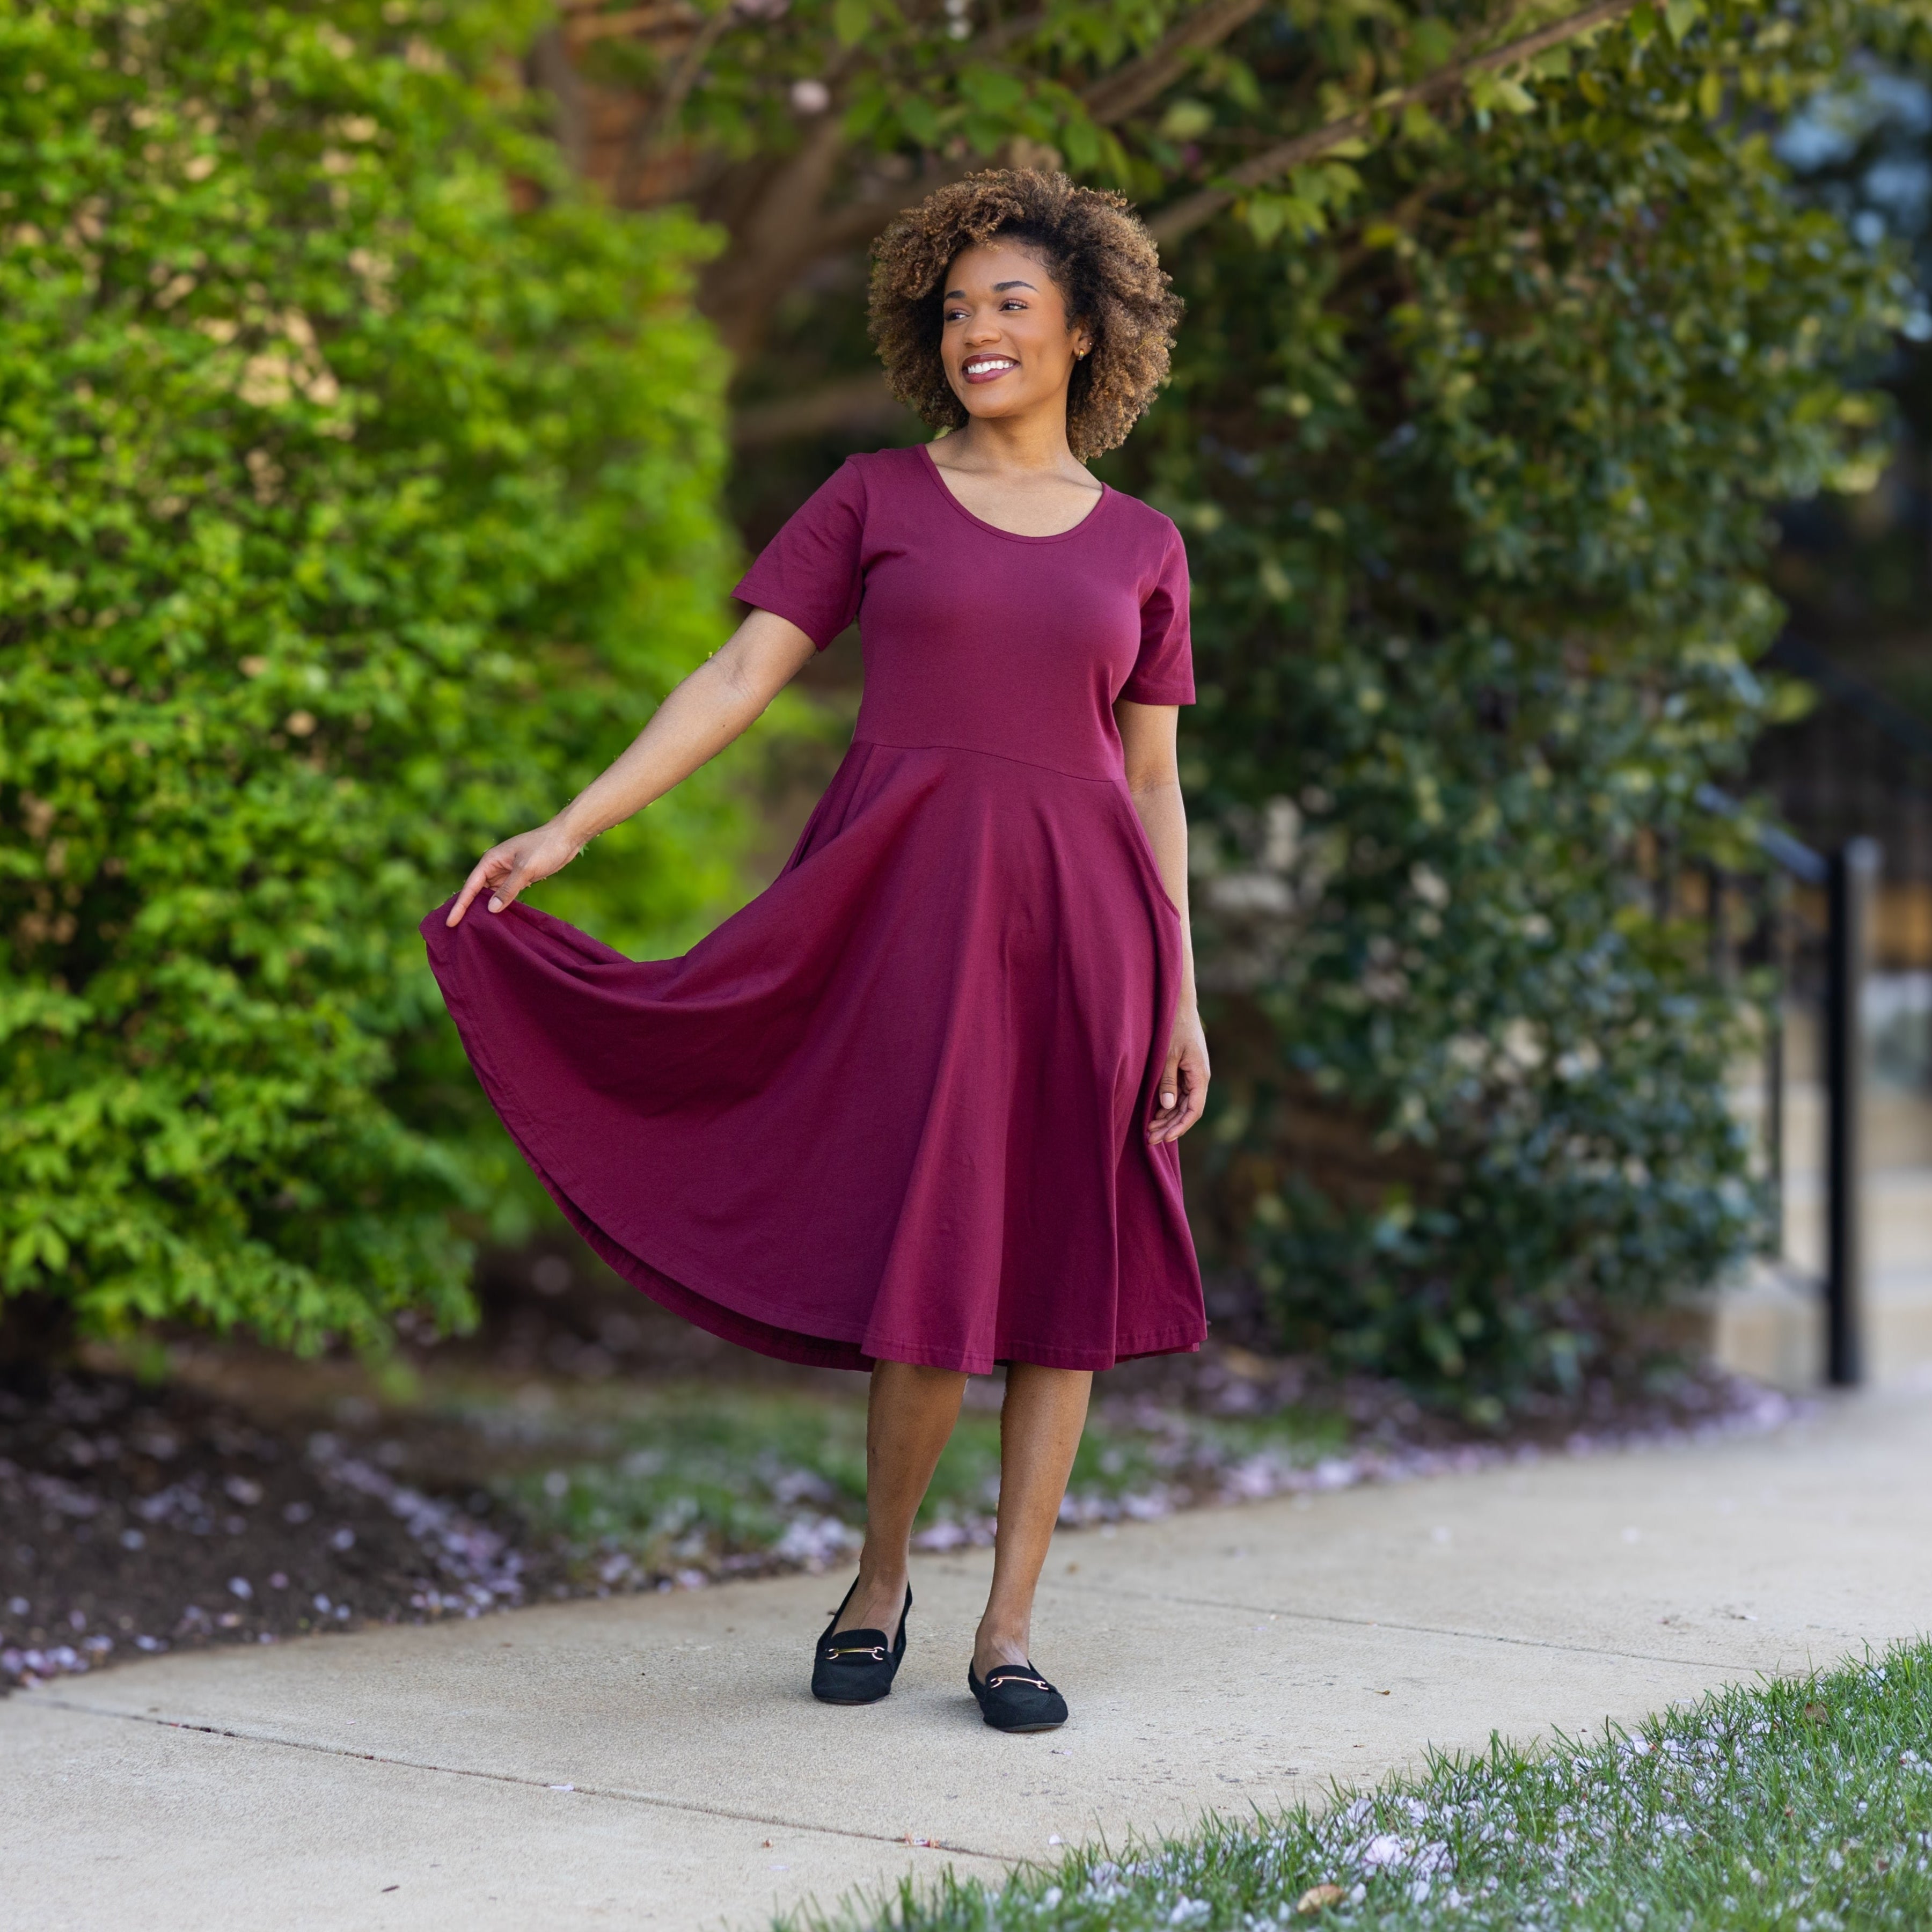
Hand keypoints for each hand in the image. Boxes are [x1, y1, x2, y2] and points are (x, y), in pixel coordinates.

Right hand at [446, 819, 584, 926]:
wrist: (566, 838)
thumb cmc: (545, 848)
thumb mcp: (525, 869)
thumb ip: (508, 889)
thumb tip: (491, 909)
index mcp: (491, 861)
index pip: (470, 886)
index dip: (460, 905)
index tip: (450, 922)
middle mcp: (495, 866)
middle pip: (476, 891)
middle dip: (467, 908)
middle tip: (457, 929)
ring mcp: (507, 872)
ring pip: (490, 894)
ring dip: (484, 908)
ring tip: (475, 928)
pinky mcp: (519, 877)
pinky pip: (504, 894)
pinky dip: (500, 905)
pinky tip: (498, 918)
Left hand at [1147, 1003, 1209, 1144]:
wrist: (1177, 1004)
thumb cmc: (1173, 1026)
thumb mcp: (1167, 1054)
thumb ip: (1167, 1081)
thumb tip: (1168, 1107)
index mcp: (1200, 1075)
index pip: (1194, 1110)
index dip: (1180, 1126)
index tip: (1165, 1138)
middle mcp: (1199, 1078)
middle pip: (1187, 1111)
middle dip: (1170, 1126)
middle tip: (1151, 1139)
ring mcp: (1192, 1075)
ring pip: (1182, 1104)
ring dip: (1168, 1118)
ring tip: (1149, 1131)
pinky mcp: (1185, 1070)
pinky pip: (1178, 1094)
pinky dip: (1167, 1106)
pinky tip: (1154, 1115)